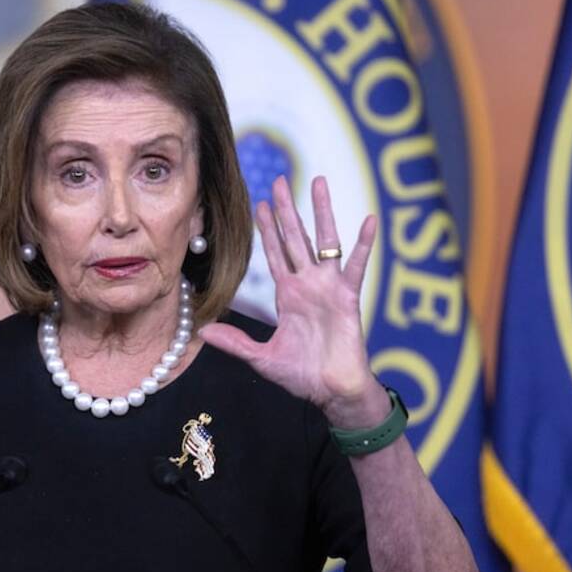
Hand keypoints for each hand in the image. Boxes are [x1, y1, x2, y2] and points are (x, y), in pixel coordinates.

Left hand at [199, 175, 385, 426]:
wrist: (331, 391)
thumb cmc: (302, 375)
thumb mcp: (261, 358)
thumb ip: (236, 343)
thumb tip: (202, 333)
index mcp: (288, 295)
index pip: (275, 254)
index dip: (267, 230)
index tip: (259, 204)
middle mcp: (308, 284)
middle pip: (295, 238)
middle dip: (287, 209)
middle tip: (279, 180)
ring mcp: (329, 287)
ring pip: (325, 240)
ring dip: (322, 211)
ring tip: (318, 182)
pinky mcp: (348, 297)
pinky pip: (357, 265)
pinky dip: (364, 243)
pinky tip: (369, 220)